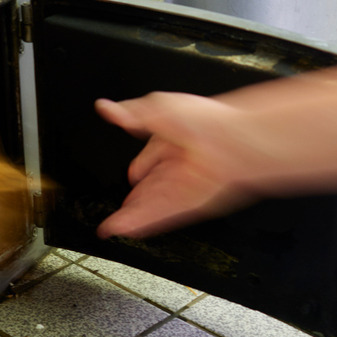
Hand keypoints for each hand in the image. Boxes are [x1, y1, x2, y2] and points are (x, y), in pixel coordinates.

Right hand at [95, 93, 256, 237]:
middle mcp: (178, 164)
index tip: (129, 176)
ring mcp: (183, 185)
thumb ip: (129, 113)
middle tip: (119, 209)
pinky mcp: (187, 202)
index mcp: (172, 140)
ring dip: (130, 216)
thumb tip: (105, 108)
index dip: (136, 169)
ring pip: (151, 204)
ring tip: (111, 227)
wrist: (231, 143)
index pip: (148, 159)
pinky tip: (125, 229)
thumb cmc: (205, 120)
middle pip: (149, 187)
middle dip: (132, 199)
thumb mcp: (158, 107)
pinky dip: (141, 223)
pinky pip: (159, 215)